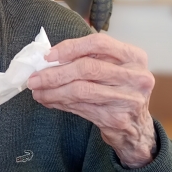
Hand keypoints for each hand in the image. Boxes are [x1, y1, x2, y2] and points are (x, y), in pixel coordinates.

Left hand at [27, 34, 156, 167]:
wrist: (137, 128)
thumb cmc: (119, 92)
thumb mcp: (114, 69)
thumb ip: (88, 60)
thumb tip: (48, 59)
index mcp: (135, 57)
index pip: (99, 43)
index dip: (70, 47)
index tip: (48, 55)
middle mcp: (136, 76)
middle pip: (87, 68)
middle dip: (55, 73)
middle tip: (34, 78)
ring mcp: (128, 99)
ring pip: (81, 90)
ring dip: (53, 91)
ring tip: (38, 92)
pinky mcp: (116, 119)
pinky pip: (80, 108)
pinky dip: (60, 103)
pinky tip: (49, 101)